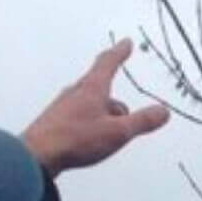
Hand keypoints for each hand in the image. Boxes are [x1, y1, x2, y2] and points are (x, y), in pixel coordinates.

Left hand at [22, 38, 169, 177]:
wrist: (37, 156)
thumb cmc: (78, 140)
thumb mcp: (118, 132)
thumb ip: (142, 121)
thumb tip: (164, 111)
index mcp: (92, 88)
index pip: (108, 64)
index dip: (119, 53)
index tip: (126, 43)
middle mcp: (76, 92)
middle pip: (102, 90)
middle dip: (116, 105)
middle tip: (127, 122)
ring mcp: (63, 107)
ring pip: (92, 106)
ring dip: (105, 118)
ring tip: (109, 139)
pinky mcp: (55, 121)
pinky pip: (81, 118)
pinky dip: (91, 126)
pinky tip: (89, 142)